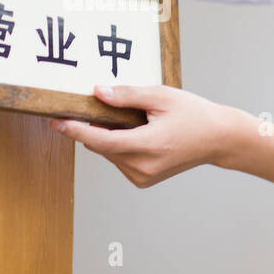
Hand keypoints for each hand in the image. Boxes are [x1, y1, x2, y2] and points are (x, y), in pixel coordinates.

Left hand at [48, 84, 239, 187]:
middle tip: (101, 105)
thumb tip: (98, 93)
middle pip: (102, 145)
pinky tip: (138, 132)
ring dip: (109, 135)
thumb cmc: (194, 115)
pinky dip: (119, 145)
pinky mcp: (143, 180)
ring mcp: (142, 177)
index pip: (101, 140)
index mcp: (148, 145)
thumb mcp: (161, 96)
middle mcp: (142, 167)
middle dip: (95, 126)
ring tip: (134, 119)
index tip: (56, 121)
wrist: (218, 139)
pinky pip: (119, 159)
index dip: (75, 130)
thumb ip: (127, 95)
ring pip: (109, 153)